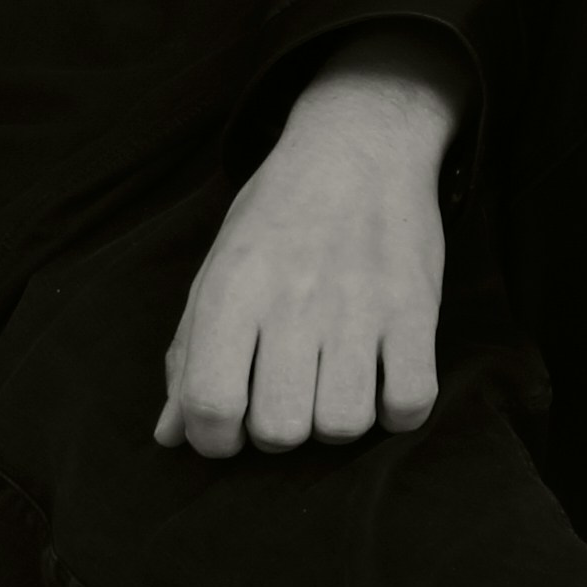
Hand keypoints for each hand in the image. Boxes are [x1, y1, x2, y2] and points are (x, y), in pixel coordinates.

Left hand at [157, 25, 469, 458]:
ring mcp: (359, 305)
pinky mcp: (416, 308)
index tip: (228, 426)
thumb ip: (189, 356)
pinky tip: (381, 385)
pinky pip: (409, 403)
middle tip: (286, 397)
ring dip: (336, 422)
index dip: (213, 439)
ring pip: (343, 425)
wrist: (359, 147)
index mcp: (232, 290)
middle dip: (277, 432)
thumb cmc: (277, 219)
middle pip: (279, 429)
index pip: (209, 405)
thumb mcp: (218, 272)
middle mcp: (292, 299)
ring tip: (334, 388)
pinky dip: (396, 413)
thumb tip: (170, 437)